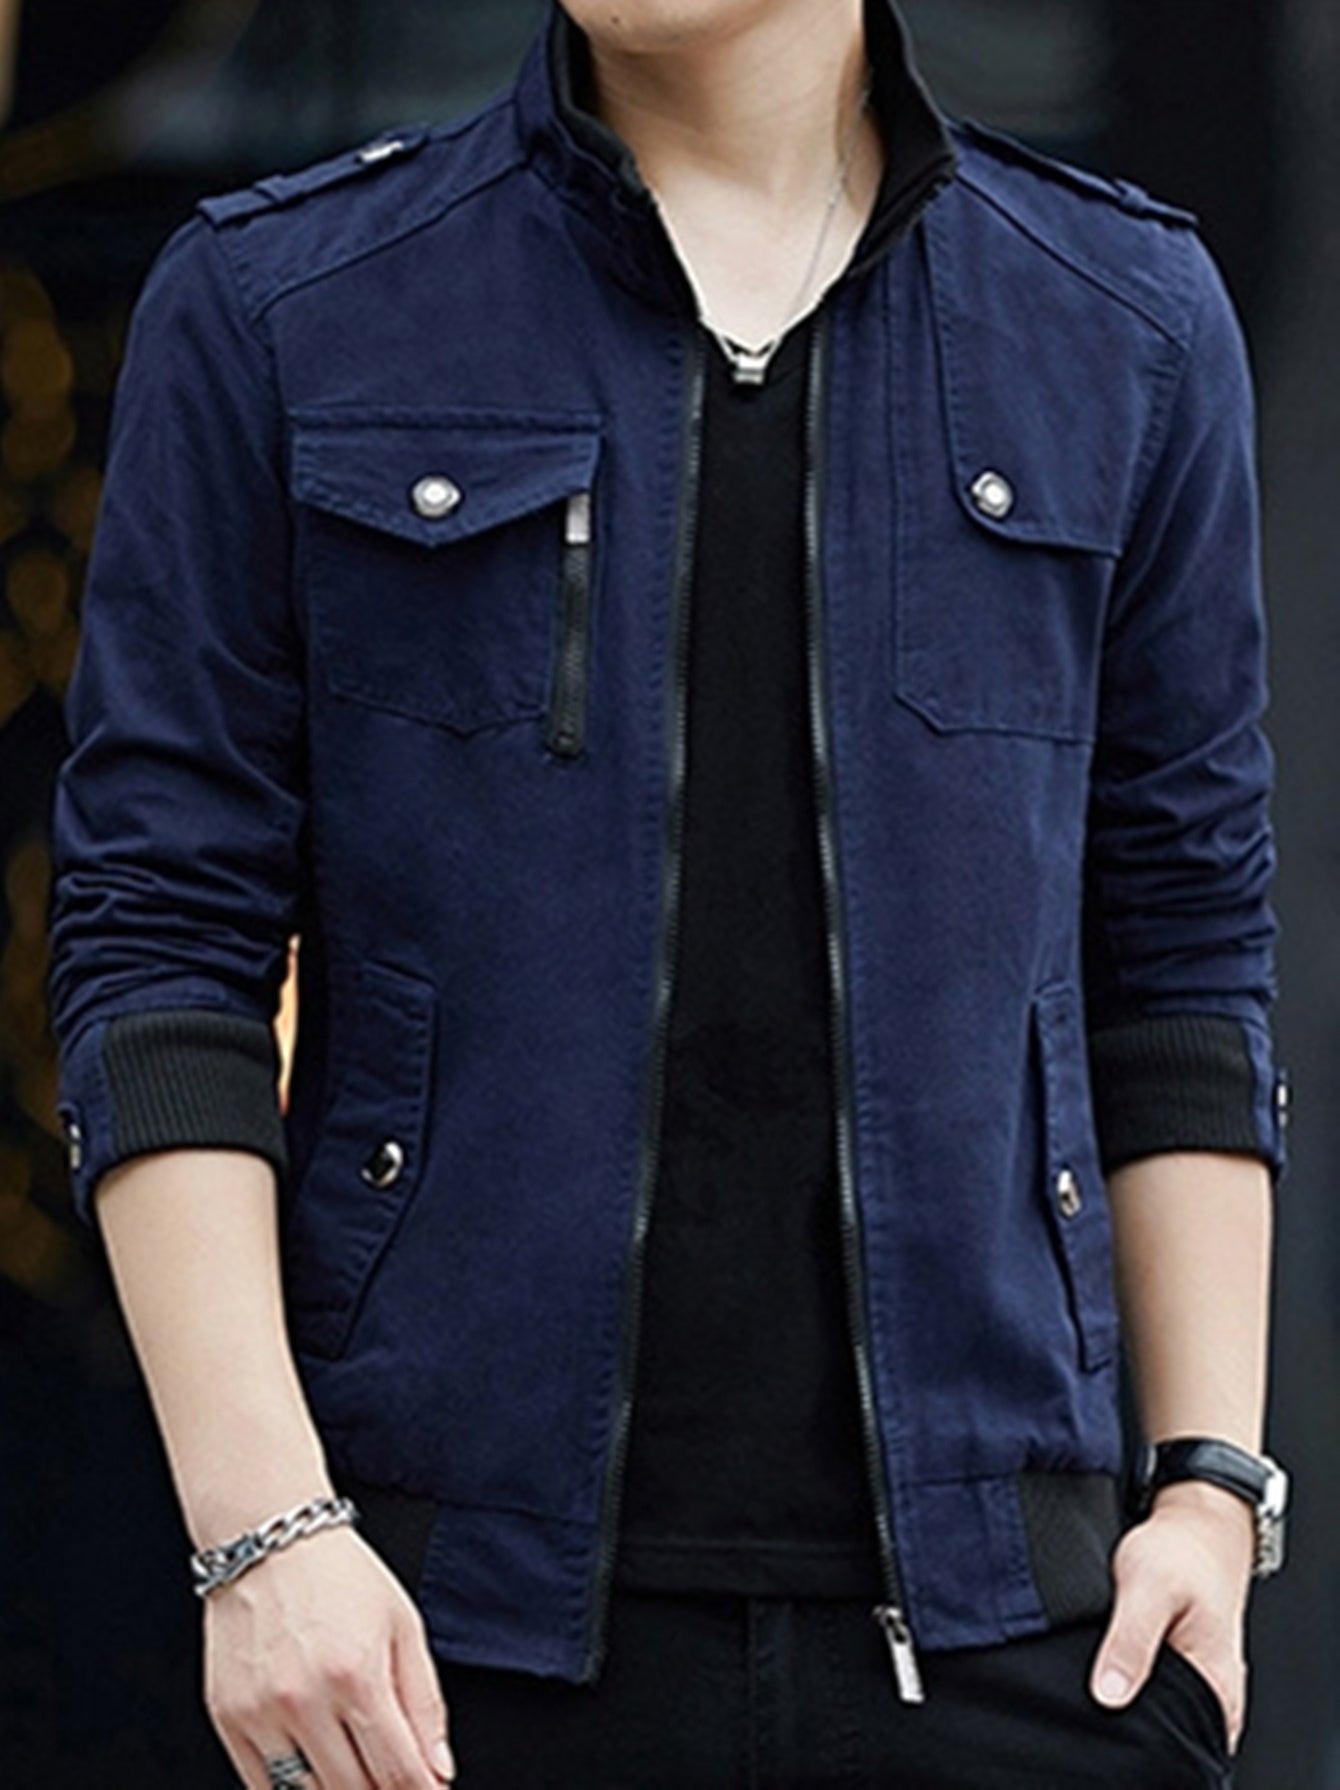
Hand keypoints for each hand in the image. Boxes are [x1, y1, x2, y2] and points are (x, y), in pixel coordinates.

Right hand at [203, 1522, 455, 1787]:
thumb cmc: (341, 1578)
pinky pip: (261, 1788)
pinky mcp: (229, 1719)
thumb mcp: (403, 1626)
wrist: (269, 1542)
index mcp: (358, 1675)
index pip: (398, 1772)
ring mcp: (262, 1714)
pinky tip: (315, 1773)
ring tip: (356, 1769)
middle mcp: (306, 1700)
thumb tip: (438, 1771)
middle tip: (393, 1779)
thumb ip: (425, 1703)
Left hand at [1088, 1479, 1254, 1754]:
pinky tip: (1109, 1653)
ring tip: (1106, 1653)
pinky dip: (1123, 1674)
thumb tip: (1109, 1694)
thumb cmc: (1179, 1552)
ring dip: (1122, 1687)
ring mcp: (1195, 1685)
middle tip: (1100, 1664)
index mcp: (1216, 1691)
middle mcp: (1211, 1698)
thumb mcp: (1149, 1588)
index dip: (1131, 1721)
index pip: (1170, 1736)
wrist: (1195, 1526)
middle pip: (1156, 1725)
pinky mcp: (1177, 1671)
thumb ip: (1131, 1642)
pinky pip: (1142, 1686)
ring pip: (1147, 1704)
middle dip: (1123, 1707)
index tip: (1103, 1689)